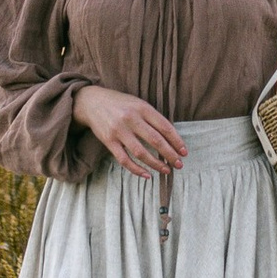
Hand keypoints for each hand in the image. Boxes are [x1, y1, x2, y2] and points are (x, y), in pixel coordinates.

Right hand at [75, 85, 189, 180]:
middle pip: (156, 140)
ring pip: (141, 152)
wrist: (92, 102)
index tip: (184, 152)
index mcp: (142, 108)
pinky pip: (124, 159)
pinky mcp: (109, 141)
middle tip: (179, 164)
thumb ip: (152, 118)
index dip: (177, 141)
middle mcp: (131, 119)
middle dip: (170, 154)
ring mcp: (119, 131)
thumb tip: (171, 138)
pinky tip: (147, 175)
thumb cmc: (120, 104)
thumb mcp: (138, 104)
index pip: (165, 127)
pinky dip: (136, 169)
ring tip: (166, 170)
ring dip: (156, 164)